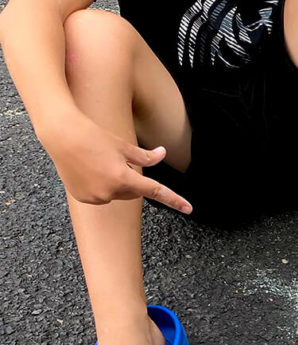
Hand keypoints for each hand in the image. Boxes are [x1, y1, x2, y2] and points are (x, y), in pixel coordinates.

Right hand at [44, 113, 191, 213]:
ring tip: (100, 163)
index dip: (174, 199)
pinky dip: (102, 186)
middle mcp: (109, 191)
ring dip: (117, 183)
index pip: (155, 191)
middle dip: (132, 179)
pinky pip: (102, 196)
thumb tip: (162, 155)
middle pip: (134, 192)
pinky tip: (90, 170)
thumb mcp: (123, 145)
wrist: (61, 135)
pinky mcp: (83, 198)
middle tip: (117, 160)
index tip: (189, 209)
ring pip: (118, 194)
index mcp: (123, 177)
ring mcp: (95, 197)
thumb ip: (145, 156)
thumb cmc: (93, 136)